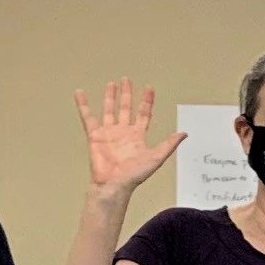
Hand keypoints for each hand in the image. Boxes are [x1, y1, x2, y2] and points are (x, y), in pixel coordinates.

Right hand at [74, 79, 185, 203]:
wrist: (113, 184)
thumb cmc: (134, 175)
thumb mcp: (156, 158)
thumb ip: (169, 145)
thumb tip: (184, 134)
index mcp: (137, 136)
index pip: (143, 113)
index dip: (147, 101)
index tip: (149, 88)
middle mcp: (123, 132)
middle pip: (126, 108)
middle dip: (127, 94)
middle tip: (126, 80)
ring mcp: (109, 133)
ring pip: (109, 110)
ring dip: (110, 97)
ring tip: (111, 83)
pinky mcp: (95, 135)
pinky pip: (88, 117)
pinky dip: (83, 105)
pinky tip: (80, 93)